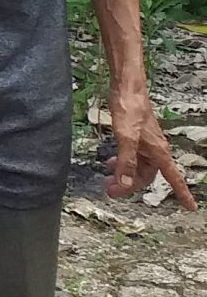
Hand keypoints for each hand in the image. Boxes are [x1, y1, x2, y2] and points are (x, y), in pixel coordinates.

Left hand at [106, 85, 198, 209]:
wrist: (126, 90)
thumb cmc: (130, 109)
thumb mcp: (125, 138)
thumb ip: (126, 162)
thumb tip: (126, 184)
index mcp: (159, 152)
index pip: (174, 178)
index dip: (183, 193)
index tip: (191, 207)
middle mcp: (155, 150)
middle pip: (147, 176)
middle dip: (130, 186)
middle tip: (110, 190)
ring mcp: (145, 144)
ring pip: (138, 168)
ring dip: (124, 175)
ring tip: (107, 180)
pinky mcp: (136, 138)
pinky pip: (131, 157)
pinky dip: (121, 163)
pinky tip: (110, 163)